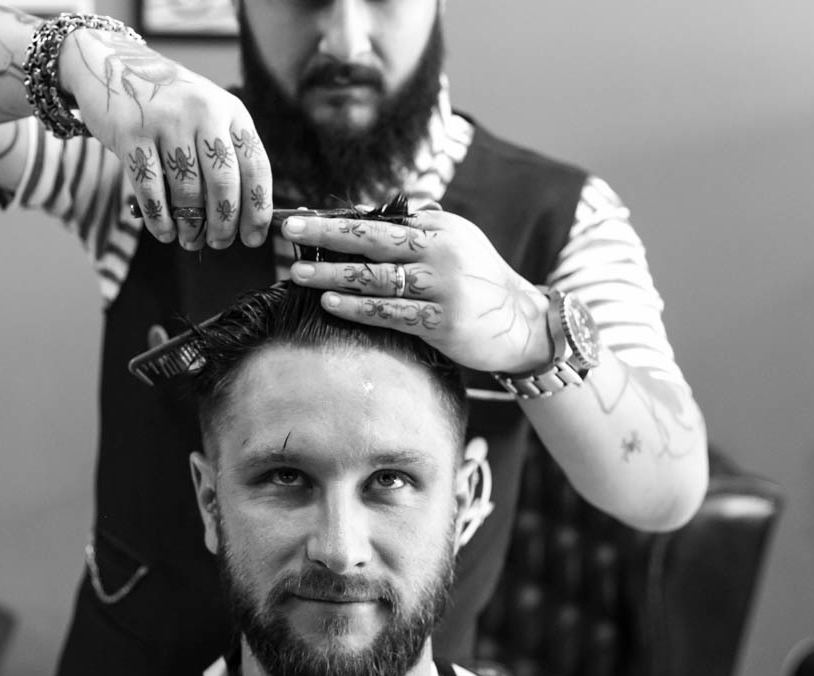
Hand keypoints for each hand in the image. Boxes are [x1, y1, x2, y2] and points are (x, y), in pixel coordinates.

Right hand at [58, 29, 271, 249]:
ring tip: (189, 240)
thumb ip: (227, 154)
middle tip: (219, 243)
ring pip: (187, 192)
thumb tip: (243, 217)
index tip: (253, 237)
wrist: (113, 67)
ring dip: (190, 227)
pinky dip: (159, 220)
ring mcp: (166, 121)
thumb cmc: (169, 105)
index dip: (258, 209)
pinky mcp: (131, 133)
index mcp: (231, 111)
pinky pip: (150, 190)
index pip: (256, 167)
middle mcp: (204, 112)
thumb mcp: (208, 115)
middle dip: (224, 225)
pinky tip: (164, 232)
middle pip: (224, 185)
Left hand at [284, 209, 553, 373]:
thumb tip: (369, 215)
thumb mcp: (458, 241)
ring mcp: (442, 289)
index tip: (303, 217)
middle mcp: (441, 254)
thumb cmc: (481, 281)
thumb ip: (419, 227)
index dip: (338, 219)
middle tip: (289, 231)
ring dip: (332, 275)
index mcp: (441, 229)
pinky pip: (389, 313)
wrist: (524, 323)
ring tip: (298, 273)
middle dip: (326, 234)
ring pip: (375, 279)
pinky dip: (357, 308)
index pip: (380, 220)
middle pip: (372, 240)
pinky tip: (330, 304)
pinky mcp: (442, 323)